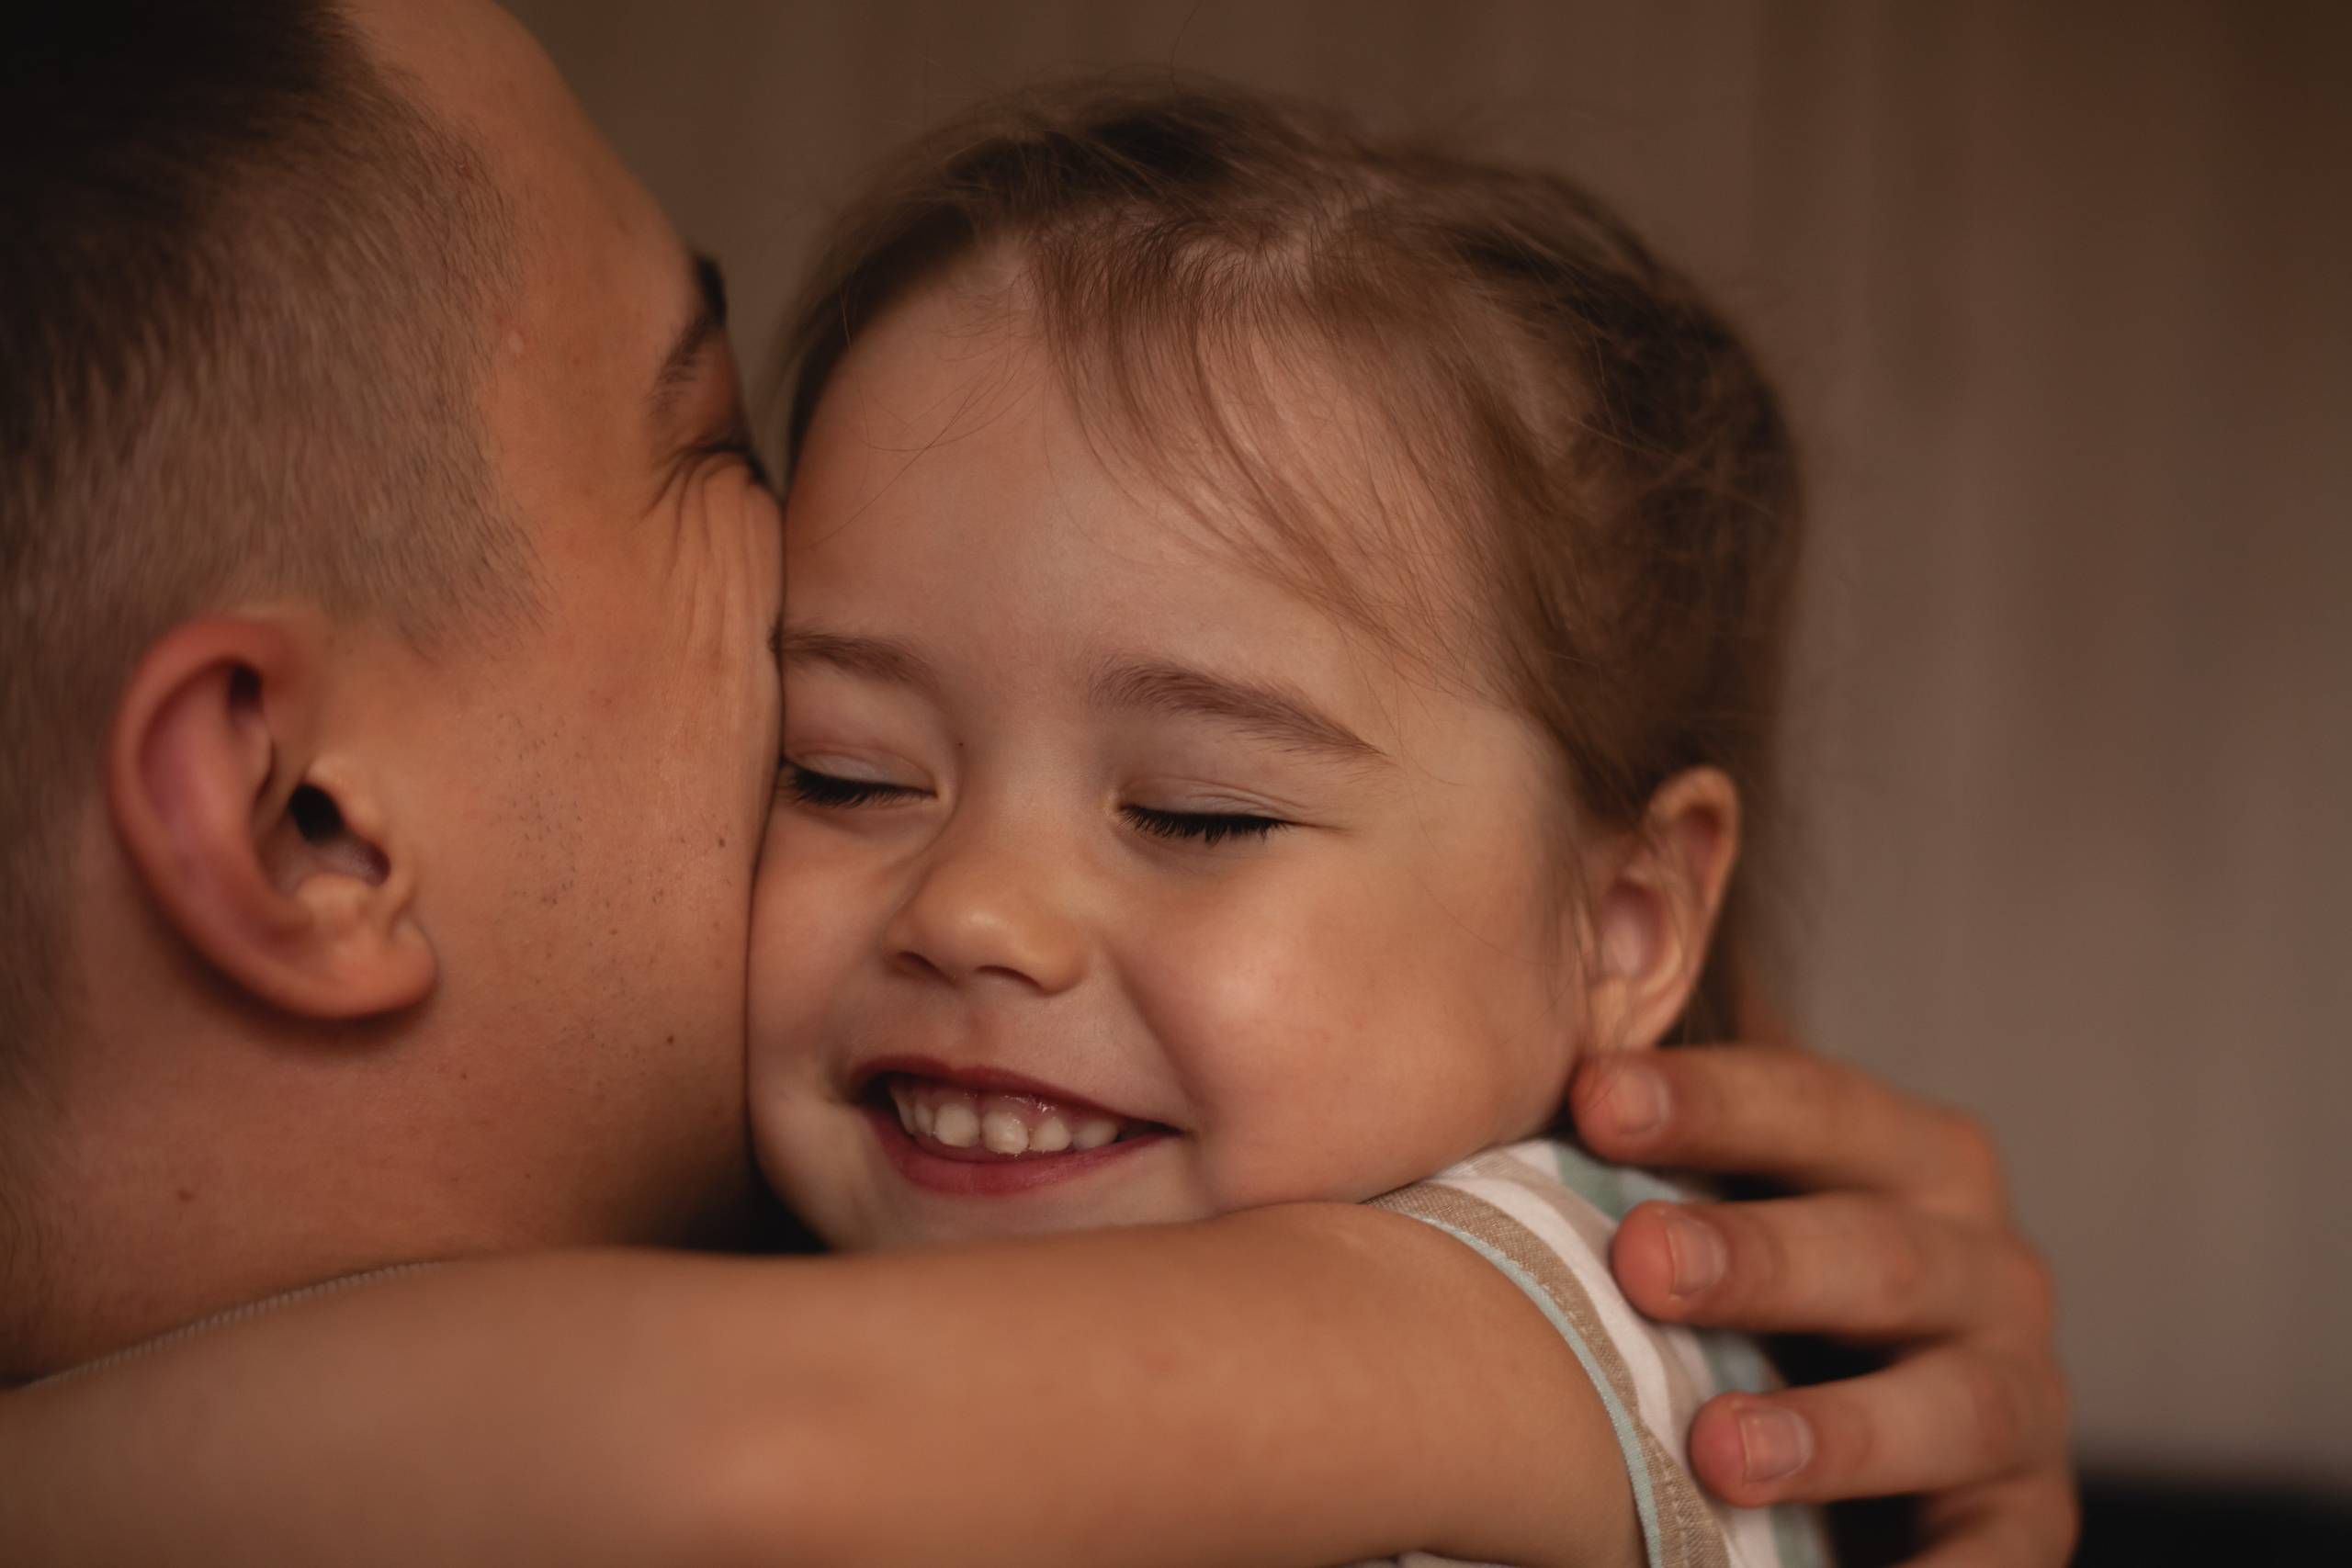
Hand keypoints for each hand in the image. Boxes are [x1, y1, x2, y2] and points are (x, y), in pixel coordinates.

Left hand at [1569, 1042, 2076, 1567]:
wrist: (1862, 1412)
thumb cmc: (1757, 1266)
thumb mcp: (1728, 1178)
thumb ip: (1658, 1102)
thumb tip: (1574, 961)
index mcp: (1905, 1153)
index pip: (1810, 1101)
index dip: (1708, 1098)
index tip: (1592, 1094)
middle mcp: (1980, 1258)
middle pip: (1873, 1246)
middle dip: (1760, 1254)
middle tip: (1642, 1260)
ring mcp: (2015, 1386)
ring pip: (1946, 1399)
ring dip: (1834, 1429)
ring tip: (1717, 1451)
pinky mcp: (2025, 1511)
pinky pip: (2002, 1551)